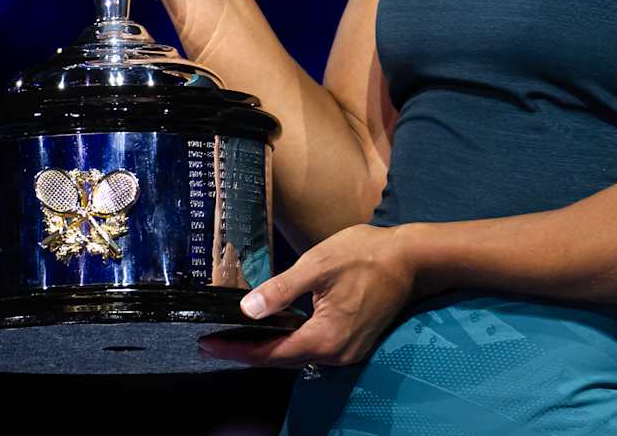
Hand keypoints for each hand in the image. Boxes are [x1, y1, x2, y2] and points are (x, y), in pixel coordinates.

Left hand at [198, 224, 418, 368]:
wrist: (410, 260)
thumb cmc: (364, 255)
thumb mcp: (317, 266)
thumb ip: (281, 290)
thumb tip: (247, 309)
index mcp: (324, 338)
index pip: (270, 354)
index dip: (236, 350)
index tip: (206, 345)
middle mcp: (336, 354)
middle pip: (282, 360)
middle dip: (247, 352)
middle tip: (213, 343)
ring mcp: (347, 352)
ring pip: (297, 356)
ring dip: (267, 349)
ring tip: (236, 338)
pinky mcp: (354, 343)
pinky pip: (313, 349)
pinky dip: (289, 343)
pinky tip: (274, 331)